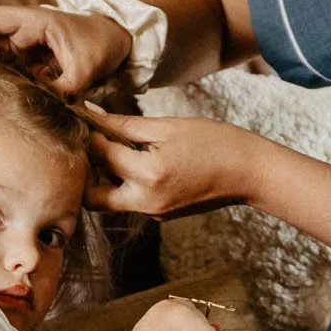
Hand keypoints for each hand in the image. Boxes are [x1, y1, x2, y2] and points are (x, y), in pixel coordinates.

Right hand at [0, 4, 129, 95]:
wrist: (120, 43)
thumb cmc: (103, 44)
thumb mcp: (86, 68)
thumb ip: (64, 89)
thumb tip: (41, 108)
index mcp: (33, 20)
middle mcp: (24, 31)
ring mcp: (27, 47)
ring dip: (3, 79)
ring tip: (13, 97)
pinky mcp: (33, 62)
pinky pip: (14, 73)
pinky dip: (16, 86)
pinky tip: (26, 100)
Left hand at [84, 105, 250, 216]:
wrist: (248, 173)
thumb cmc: (214, 142)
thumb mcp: (167, 126)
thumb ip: (125, 124)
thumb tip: (91, 114)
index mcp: (147, 174)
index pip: (99, 154)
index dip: (86, 133)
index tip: (81, 118)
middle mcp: (145, 201)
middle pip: (92, 196)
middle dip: (87, 171)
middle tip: (93, 144)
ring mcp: (153, 213)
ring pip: (110, 201)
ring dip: (106, 178)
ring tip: (118, 150)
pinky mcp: (160, 216)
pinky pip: (131, 202)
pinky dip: (127, 184)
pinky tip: (141, 163)